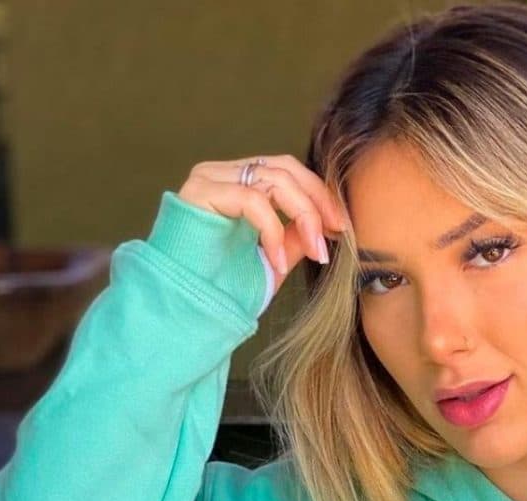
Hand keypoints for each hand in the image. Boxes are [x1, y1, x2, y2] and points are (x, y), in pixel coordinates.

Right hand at [176, 154, 349, 291]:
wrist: (186, 306)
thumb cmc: (223, 284)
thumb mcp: (272, 256)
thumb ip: (293, 235)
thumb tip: (324, 224)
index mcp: (238, 182)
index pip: (287, 170)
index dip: (319, 194)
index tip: (340, 225)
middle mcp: (222, 173)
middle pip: (284, 167)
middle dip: (318, 200)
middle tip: (336, 232)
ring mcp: (209, 179)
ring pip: (273, 180)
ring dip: (304, 216)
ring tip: (314, 252)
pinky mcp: (199, 193)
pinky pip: (252, 200)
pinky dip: (273, 230)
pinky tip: (277, 261)